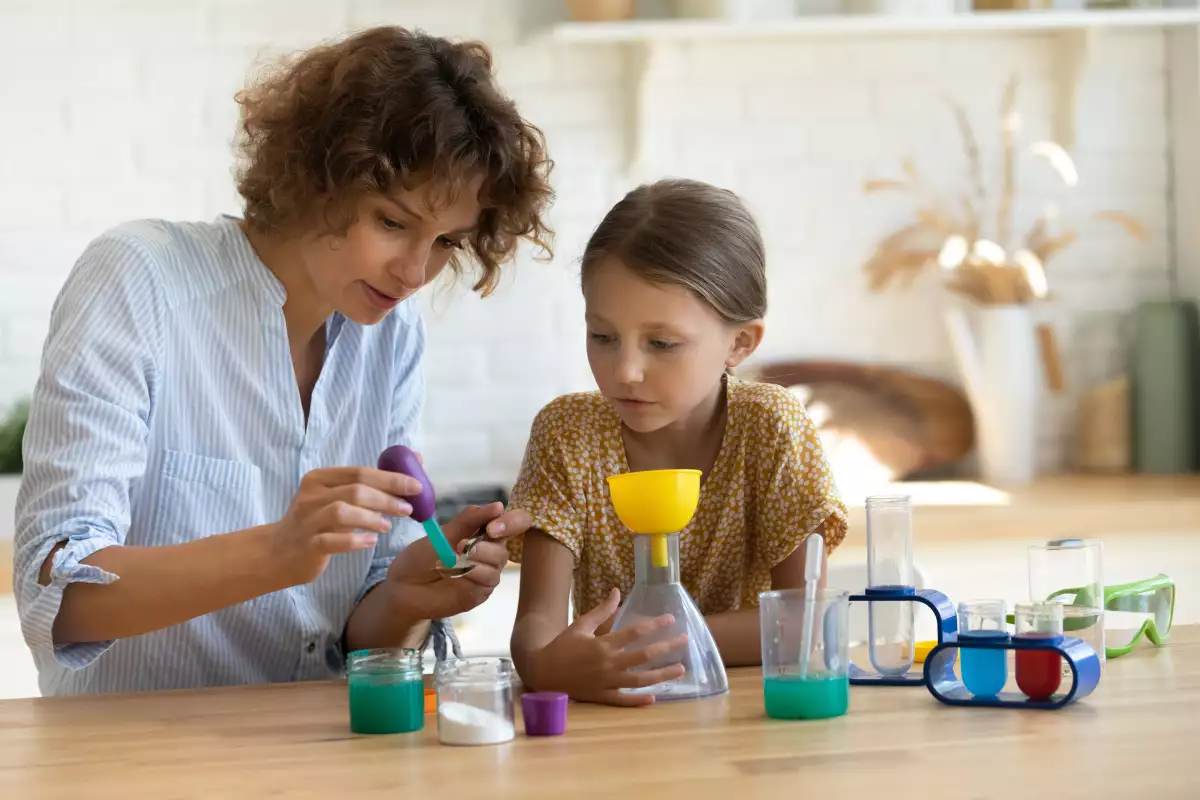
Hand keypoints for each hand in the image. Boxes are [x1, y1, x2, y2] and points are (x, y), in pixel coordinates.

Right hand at [270, 467, 418, 586]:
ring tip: (388, 526)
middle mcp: (310, 496)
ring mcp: (307, 520)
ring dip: (371, 518)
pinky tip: (370, 541)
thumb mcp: (336, 497)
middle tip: (408, 509)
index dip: (391, 478)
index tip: (416, 486)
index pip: (359, 472)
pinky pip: (332, 540)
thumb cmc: (316, 521)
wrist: (278, 552)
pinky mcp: (307, 545)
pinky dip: (355, 540)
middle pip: (354, 490)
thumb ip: (370, 483)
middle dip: (386, 498)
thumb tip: (415, 460)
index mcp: (319, 478)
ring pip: (342, 512)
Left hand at [387, 503, 529, 619]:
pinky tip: (457, 573)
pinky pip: (488, 580)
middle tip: (462, 544)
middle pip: (506, 544)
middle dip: (487, 543)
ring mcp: (486, 574)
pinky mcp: (480, 592)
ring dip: (479, 557)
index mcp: (483, 534)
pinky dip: (474, 573)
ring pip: (499, 562)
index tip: (492, 526)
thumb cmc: (422, 557)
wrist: (403, 586)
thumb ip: (470, 519)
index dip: (512, 522)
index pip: (514, 523)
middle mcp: (490, 553)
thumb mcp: (444, 532)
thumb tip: (499, 505)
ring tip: (454, 559)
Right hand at [530, 588, 687, 706]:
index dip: (654, 625)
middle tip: (685, 640)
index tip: (671, 619)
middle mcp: (607, 664)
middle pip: (643, 656)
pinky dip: (638, 701)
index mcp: (602, 644)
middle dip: (666, 648)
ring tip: (680, 669)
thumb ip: (601, 611)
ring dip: (661, 675)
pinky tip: (654, 699)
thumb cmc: (561, 646)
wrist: (542, 672)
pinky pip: (622, 701)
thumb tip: (617, 591)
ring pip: (639, 680)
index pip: (634, 633)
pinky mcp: (601, 697)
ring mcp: (605, 682)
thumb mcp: (580, 625)